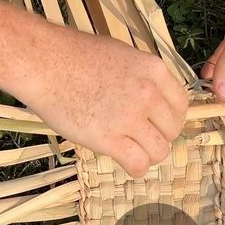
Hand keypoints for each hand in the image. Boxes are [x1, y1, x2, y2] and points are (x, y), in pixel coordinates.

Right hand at [23, 29, 187, 176]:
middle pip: (172, 131)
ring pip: (159, 151)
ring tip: (131, 149)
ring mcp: (129, 117)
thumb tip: (156, 102)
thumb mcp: (123, 55)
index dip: (169, 118)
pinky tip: (124, 161)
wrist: (44, 63)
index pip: (181, 105)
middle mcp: (147, 94)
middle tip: (139, 137)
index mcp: (154, 70)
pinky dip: (135, 168)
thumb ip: (144, 78)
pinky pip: (138, 165)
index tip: (156, 123)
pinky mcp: (109, 139)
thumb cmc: (75, 56)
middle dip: (158, 137)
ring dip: (147, 155)